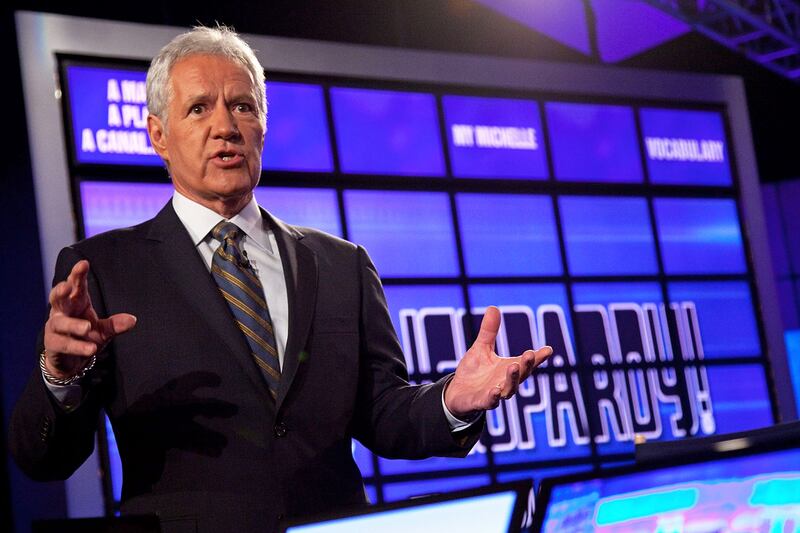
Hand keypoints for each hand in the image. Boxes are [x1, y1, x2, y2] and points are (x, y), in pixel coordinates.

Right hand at [43, 260, 136, 379]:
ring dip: (73, 324)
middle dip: (61, 290)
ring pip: (60, 323)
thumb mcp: (104, 330)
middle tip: (67, 286)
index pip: (76, 286)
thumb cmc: (86, 337)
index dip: (78, 275)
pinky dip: (78, 346)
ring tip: (87, 327)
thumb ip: (115, 324)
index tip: (84, 263)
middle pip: (57, 298)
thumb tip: (133, 320)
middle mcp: (62, 312)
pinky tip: (91, 349)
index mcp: (76, 302)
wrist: (71, 361)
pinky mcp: (53, 344)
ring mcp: (55, 328)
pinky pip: (64, 344)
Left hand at [444, 306, 551, 418]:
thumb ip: (489, 332)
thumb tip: (493, 307)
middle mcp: (505, 382)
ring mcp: (495, 394)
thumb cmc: (474, 372)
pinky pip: (489, 402)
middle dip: (526, 365)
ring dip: (512, 379)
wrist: (457, 393)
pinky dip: (493, 398)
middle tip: (530, 353)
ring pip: (508, 389)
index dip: (538, 357)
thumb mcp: (481, 348)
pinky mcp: (481, 402)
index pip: (526, 362)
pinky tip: (494, 391)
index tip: (548, 350)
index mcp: (508, 368)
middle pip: (521, 375)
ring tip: (513, 366)